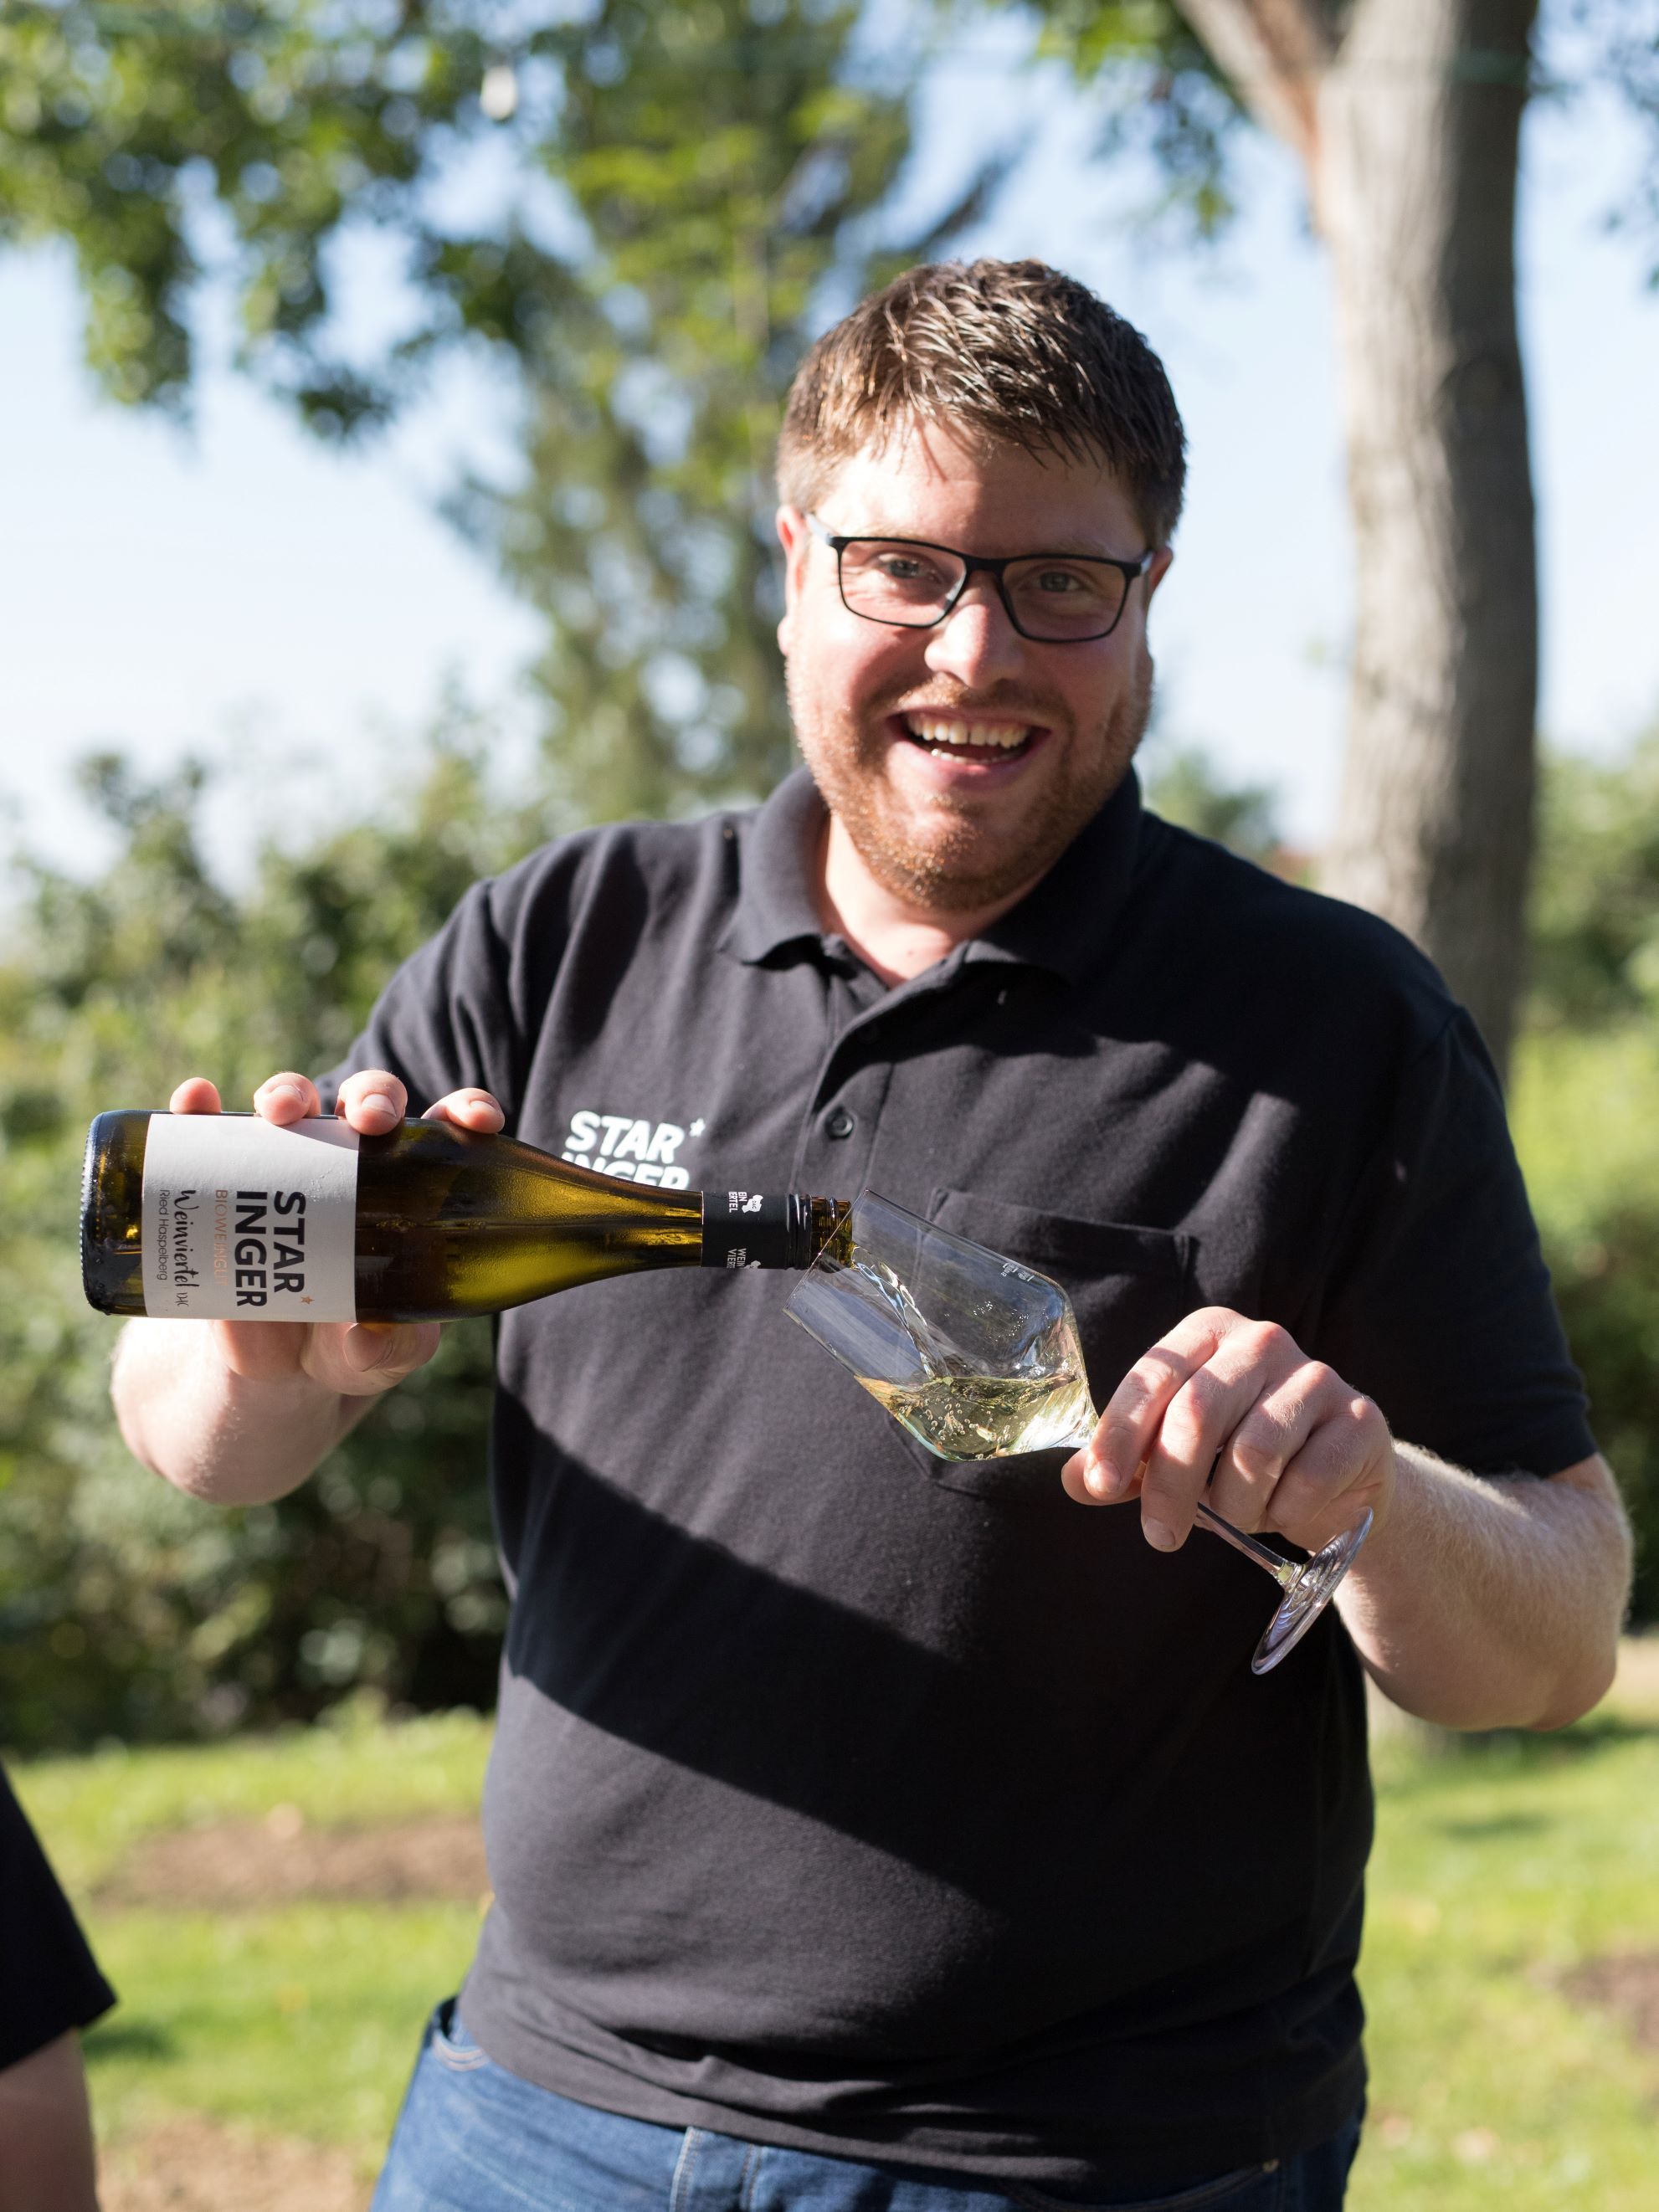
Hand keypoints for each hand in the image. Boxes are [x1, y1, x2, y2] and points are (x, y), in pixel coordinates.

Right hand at [165, 1068, 505, 1396]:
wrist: (272, 1370)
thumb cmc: (352, 1345)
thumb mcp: (382, 1356)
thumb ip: (387, 1348)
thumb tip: (361, 1333)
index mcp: (412, 1187)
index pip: (448, 1131)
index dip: (467, 1111)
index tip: (479, 1121)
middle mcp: (352, 1160)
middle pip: (367, 1101)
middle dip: (372, 1097)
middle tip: (370, 1121)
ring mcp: (286, 1164)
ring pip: (291, 1101)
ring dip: (287, 1090)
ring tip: (281, 1110)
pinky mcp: (224, 1180)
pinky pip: (208, 1129)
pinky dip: (200, 1107)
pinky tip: (196, 1101)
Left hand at [1059, 1307, 1394, 1555]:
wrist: (1339, 1482)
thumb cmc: (1240, 1459)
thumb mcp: (1178, 1455)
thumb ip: (1128, 1465)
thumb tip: (1077, 1481)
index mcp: (1206, 1333)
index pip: (1152, 1377)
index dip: (1120, 1434)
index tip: (1100, 1485)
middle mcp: (1261, 1341)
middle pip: (1199, 1412)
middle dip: (1171, 1485)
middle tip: (1160, 1537)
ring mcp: (1316, 1375)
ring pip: (1254, 1452)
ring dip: (1234, 1505)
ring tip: (1236, 1519)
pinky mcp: (1361, 1418)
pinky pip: (1307, 1478)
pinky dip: (1284, 1512)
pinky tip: (1283, 1512)